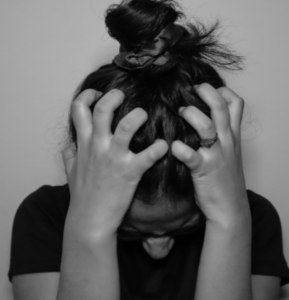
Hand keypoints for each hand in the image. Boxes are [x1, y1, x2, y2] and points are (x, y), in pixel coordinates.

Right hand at [62, 89, 167, 236]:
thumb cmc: (82, 196)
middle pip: (103, 110)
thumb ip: (70, 154)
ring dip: (137, 116)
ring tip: (143, 115)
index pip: (79, 109)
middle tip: (124, 96)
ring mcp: (114, 159)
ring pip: (126, 126)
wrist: (90, 220)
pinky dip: (158, 148)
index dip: (87, 96)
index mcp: (84, 144)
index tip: (97, 94)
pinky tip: (163, 145)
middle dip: (114, 96)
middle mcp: (98, 147)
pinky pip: (148, 155)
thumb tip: (68, 145)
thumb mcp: (70, 171)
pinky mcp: (130, 172)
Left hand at [171, 83, 248, 224]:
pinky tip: (172, 146)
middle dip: (206, 93)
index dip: (222, 91)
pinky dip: (181, 149)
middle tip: (192, 89)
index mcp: (232, 136)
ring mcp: (216, 155)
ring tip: (181, 112)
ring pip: (207, 126)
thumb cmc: (225, 179)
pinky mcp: (203, 170)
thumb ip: (220, 136)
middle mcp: (226, 142)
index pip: (235, 104)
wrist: (230, 208)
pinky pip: (192, 156)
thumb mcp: (229, 153)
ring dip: (192, 115)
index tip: (207, 89)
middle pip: (220, 108)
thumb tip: (204, 119)